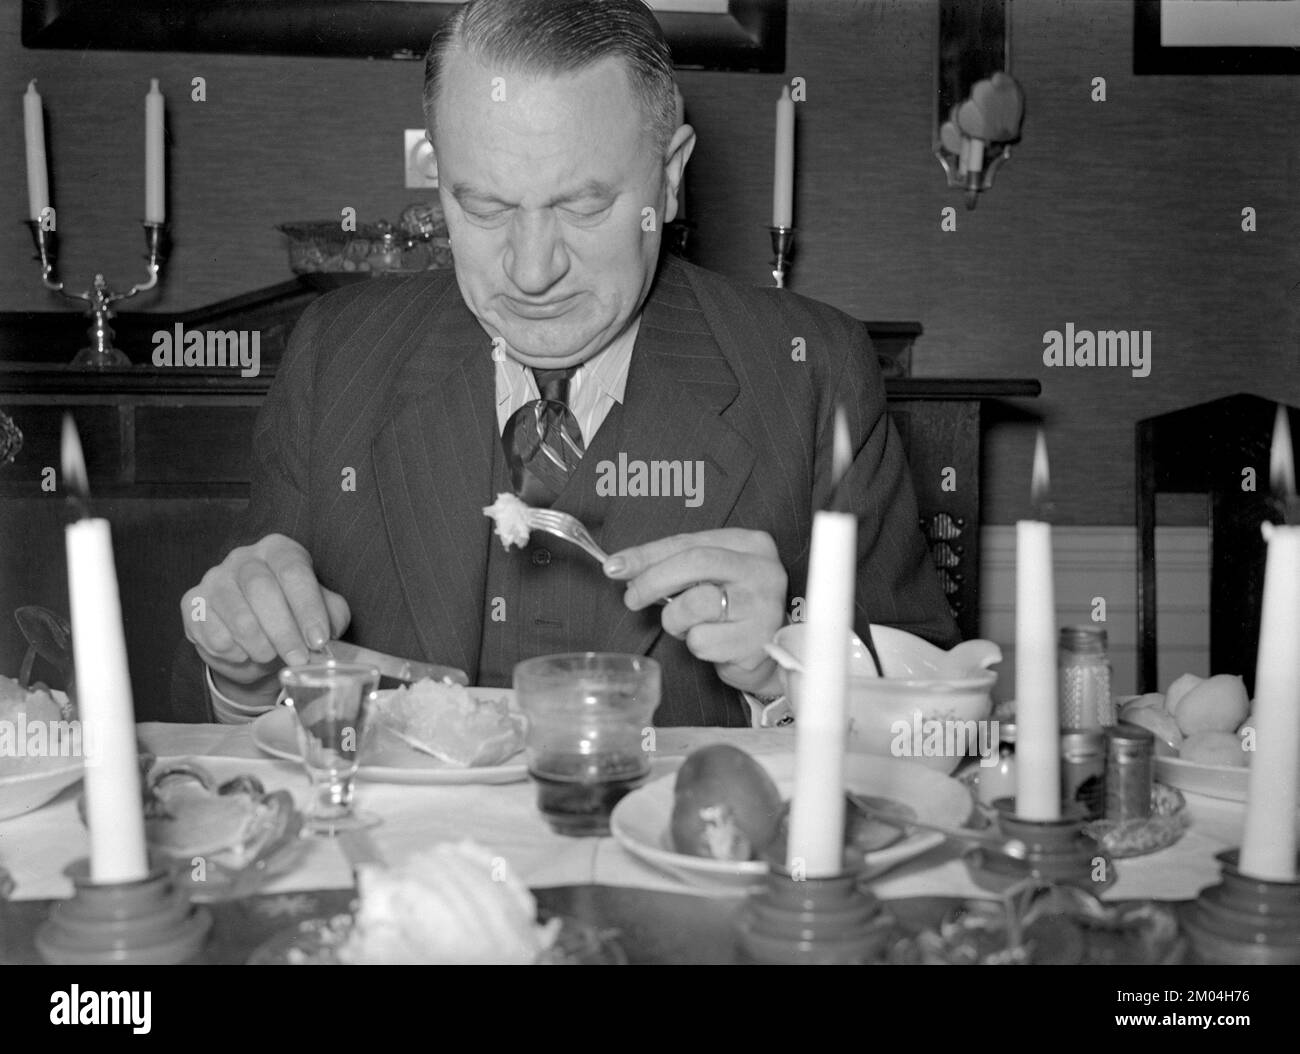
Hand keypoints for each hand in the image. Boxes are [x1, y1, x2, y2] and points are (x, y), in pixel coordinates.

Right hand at [181, 534, 350, 699]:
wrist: (254, 643)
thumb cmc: (294, 620)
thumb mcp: (322, 613)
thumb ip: (330, 617)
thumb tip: (327, 635)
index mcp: (279, 550)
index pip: (293, 571)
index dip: (308, 607)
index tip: (319, 640)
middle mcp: (244, 557)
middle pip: (261, 589)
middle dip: (283, 631)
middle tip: (297, 659)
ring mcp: (214, 578)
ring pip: (236, 613)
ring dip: (258, 645)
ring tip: (270, 657)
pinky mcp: (192, 603)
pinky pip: (212, 633)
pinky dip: (233, 652)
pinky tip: (244, 654)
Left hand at [604, 529, 786, 696]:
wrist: (769, 651)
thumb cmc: (732, 607)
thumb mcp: (709, 576)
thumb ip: (673, 565)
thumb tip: (621, 567)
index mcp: (751, 544)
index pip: (689, 541)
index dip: (647, 554)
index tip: (615, 566)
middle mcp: (764, 570)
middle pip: (694, 563)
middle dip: (652, 580)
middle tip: (632, 598)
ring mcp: (764, 606)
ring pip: (694, 605)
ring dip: (676, 620)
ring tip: (689, 625)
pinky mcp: (757, 641)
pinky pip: (702, 641)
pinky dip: (695, 644)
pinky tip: (713, 643)